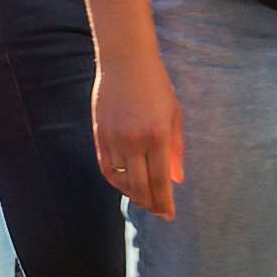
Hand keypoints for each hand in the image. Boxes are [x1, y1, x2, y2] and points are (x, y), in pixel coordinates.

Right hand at [93, 51, 184, 220]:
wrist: (125, 60)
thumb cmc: (156, 85)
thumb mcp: (174, 115)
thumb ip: (176, 150)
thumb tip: (177, 180)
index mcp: (158, 136)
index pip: (161, 181)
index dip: (165, 203)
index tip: (169, 216)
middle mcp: (135, 141)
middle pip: (140, 186)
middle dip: (150, 204)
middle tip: (158, 211)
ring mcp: (114, 139)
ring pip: (122, 180)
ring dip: (134, 194)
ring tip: (143, 199)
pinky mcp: (99, 134)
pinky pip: (106, 168)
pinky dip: (116, 181)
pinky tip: (125, 185)